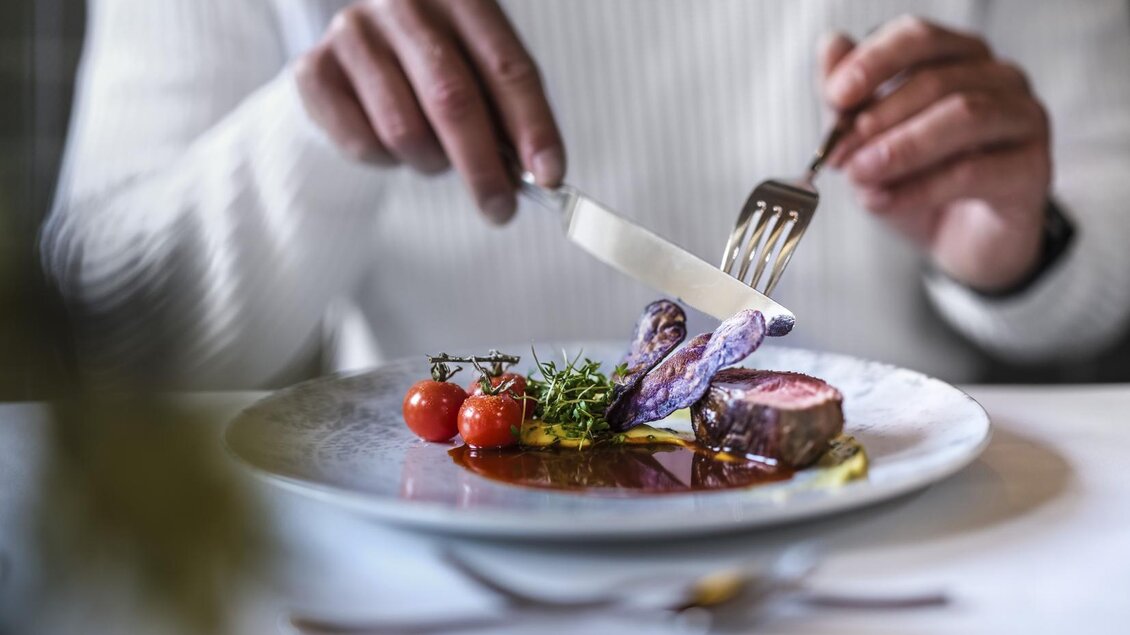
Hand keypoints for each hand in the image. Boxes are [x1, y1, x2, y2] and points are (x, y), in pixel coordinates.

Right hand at [295, 0, 564, 223]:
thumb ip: (507, 119)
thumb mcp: (480, 81)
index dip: (532, 127)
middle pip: (453, 98)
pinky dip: (384, 161)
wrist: (354, 66)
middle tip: (500, 209)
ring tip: (432, 157)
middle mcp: (405, 3)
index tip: (549, 176)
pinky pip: (362, 142)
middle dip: (483, 166)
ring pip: (404, 128)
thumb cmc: (431, 75)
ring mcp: (353, 32)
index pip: (508, 67)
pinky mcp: (313, 70)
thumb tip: (538, 174)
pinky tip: (388, 144)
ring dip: (429, 163)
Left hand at [821, 16, 1051, 292]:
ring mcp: (1024, 120)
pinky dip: (919, 188)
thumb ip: (851, 99)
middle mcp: (1000, 78)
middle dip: (878, 119)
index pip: (918, 38)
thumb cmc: (917, 181)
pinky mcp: (1034, 169)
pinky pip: (973, 171)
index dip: (874, 62)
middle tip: (838, 154)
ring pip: (963, 116)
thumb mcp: (870, 142)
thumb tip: (831, 47)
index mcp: (959, 58)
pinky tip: (882, 201)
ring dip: (901, 148)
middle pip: (937, 79)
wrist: (958, 241)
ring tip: (858, 176)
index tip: (835, 97)